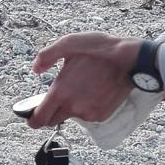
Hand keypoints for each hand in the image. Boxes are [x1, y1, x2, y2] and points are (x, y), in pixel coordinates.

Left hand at [27, 32, 141, 128]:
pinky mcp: (101, 116)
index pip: (38, 119)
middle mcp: (73, 107)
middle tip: (55, 99)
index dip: (32, 118)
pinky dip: (86, 106)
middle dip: (49, 113)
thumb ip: (47, 56)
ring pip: (71, 116)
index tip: (33, 113)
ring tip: (80, 87)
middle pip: (52, 121)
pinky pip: (86, 115)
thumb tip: (36, 69)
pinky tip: (93, 91)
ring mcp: (88, 114)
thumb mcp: (69, 43)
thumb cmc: (101, 50)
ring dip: (70, 106)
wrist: (131, 61)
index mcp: (60, 93)